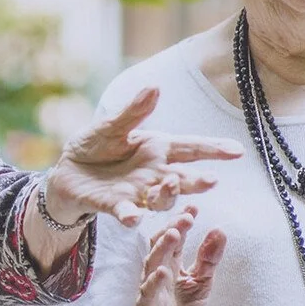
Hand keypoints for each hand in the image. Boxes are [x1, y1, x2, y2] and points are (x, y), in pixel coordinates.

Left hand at [46, 86, 242, 227]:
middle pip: (182, 179)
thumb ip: (133, 113)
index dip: (215, 149)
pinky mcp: (113, 206)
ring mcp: (136, 193)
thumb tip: (154, 87)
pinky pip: (125, 213)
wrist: (66, 171)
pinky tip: (133, 217)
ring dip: (167, 195)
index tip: (238, 151)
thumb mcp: (111, 126)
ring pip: (160, 200)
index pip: (191, 148)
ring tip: (170, 185)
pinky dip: (130, 216)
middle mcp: (153, 174)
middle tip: (211, 181)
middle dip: (197, 182)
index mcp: (157, 149)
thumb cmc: (95, 145)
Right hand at [133, 208, 227, 305]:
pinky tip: (161, 272)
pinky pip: (148, 295)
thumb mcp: (202, 282)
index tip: (194, 206)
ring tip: (174, 234)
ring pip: (151, 264)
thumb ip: (209, 258)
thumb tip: (220, 229)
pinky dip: (153, 283)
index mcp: (170, 265)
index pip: (174, 237)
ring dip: (162, 249)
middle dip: (172, 229)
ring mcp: (150, 291)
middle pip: (160, 246)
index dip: (182, 222)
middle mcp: (157, 274)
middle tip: (186, 216)